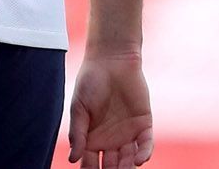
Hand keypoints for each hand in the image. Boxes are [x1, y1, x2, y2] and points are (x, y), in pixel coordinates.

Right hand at [68, 52, 153, 168]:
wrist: (111, 60)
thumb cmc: (90, 81)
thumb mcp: (79, 108)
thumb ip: (77, 133)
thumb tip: (73, 159)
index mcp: (91, 138)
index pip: (91, 164)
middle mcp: (110, 140)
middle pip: (111, 166)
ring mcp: (128, 134)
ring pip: (129, 160)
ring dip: (127, 168)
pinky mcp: (143, 125)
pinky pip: (145, 144)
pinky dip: (143, 153)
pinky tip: (138, 160)